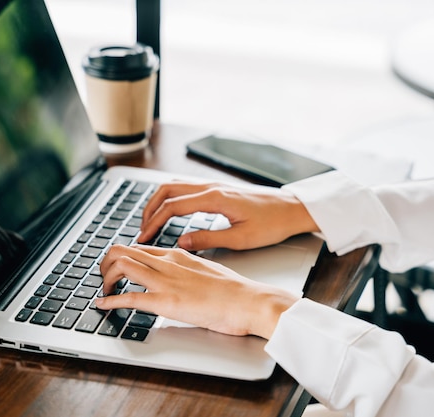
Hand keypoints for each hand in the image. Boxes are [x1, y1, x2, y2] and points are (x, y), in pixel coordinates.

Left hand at [96, 245, 297, 338]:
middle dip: (106, 263)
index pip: (140, 248)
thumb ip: (189, 269)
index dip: (122, 257)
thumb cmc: (234, 290)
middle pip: (123, 251)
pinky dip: (110, 301)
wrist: (249, 301)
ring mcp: (166, 281)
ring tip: (103, 289)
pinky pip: (129, 298)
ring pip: (121, 266)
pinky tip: (102, 305)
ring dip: (105, 277)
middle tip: (104, 277)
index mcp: (178, 254)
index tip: (117, 269)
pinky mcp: (166, 302)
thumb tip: (180, 276)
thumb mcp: (207, 270)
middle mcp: (168, 263)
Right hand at [137, 182, 318, 250]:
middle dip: (149, 209)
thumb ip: (208, 239)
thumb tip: (180, 242)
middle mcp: (211, 187)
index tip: (143, 238)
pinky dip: (171, 199)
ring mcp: (214, 185)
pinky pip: (186, 188)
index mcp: (214, 198)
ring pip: (175, 186)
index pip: (172, 207)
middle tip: (140, 230)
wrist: (292, 208)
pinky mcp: (218, 188)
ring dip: (158, 202)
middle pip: (167, 191)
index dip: (153, 223)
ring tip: (150, 221)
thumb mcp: (240, 239)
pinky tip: (170, 212)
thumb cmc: (272, 223)